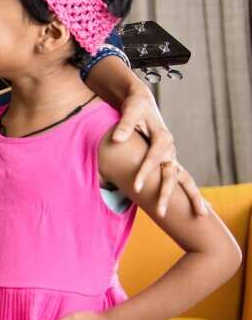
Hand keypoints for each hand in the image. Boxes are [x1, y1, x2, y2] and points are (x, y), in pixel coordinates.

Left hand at [111, 82, 203, 216]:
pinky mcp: (168, 161)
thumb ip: (125, 126)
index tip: (137, 187)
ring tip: (201, 215)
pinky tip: (201, 207)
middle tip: (161, 213)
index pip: (154, 159)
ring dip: (191, 197)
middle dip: (166, 195)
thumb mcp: (130, 112)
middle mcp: (170, 150)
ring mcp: (171, 157)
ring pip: (182, 179)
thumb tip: (117, 139)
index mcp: (163, 138)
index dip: (145, 173)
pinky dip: (190, 193)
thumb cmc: (135, 106)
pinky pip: (180, 179)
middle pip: (171, 175)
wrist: (142, 103)